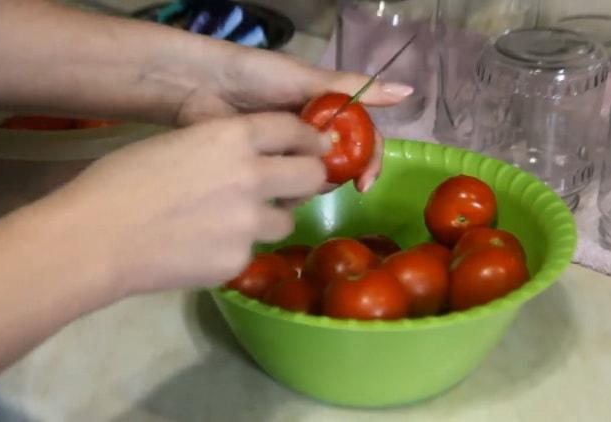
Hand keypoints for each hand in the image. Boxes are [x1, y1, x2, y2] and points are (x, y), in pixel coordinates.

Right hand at [40, 112, 327, 297]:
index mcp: (232, 137)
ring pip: (286, 220)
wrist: (95, 239)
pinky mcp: (237, 261)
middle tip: (291, 186)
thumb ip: (219, 147)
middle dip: (306, 178)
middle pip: (310, 175)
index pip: (293, 130)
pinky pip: (251, 252)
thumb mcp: (174, 144)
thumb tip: (245, 157)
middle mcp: (253, 177)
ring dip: (269, 218)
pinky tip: (201, 248)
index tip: (311, 146)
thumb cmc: (118, 182)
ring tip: (233, 223)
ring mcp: (249, 224)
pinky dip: (234, 249)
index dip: (306, 138)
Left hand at [175, 47, 411, 191]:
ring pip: (312, 182)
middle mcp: (310, 136)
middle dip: (338, 176)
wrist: (203, 86)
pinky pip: (282, 190)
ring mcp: (286, 155)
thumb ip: (353, 89)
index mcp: (326, 113)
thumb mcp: (307, 80)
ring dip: (309, 185)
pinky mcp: (261, 171)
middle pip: (340, 166)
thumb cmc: (256, 75)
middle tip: (322, 180)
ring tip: (291, 178)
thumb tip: (407, 92)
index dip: (369, 161)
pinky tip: (273, 190)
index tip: (364, 181)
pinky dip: (284, 193)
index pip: (362, 141)